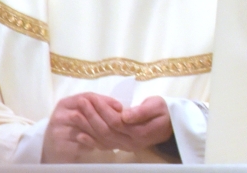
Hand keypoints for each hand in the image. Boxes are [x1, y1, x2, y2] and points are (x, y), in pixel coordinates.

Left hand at [42, 93, 172, 162]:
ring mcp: (125, 147)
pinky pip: (104, 146)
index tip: (92, 98)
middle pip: (106, 131)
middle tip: (81, 102)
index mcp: (139, 132)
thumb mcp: (158, 105)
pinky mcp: (122, 147)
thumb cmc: (164, 111)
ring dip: (87, 127)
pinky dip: (91, 141)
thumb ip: (142, 111)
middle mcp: (130, 143)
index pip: (115, 121)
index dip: (102, 110)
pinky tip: (80, 135)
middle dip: (91, 116)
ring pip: (102, 139)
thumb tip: (125, 114)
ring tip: (75, 115)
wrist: (171, 125)